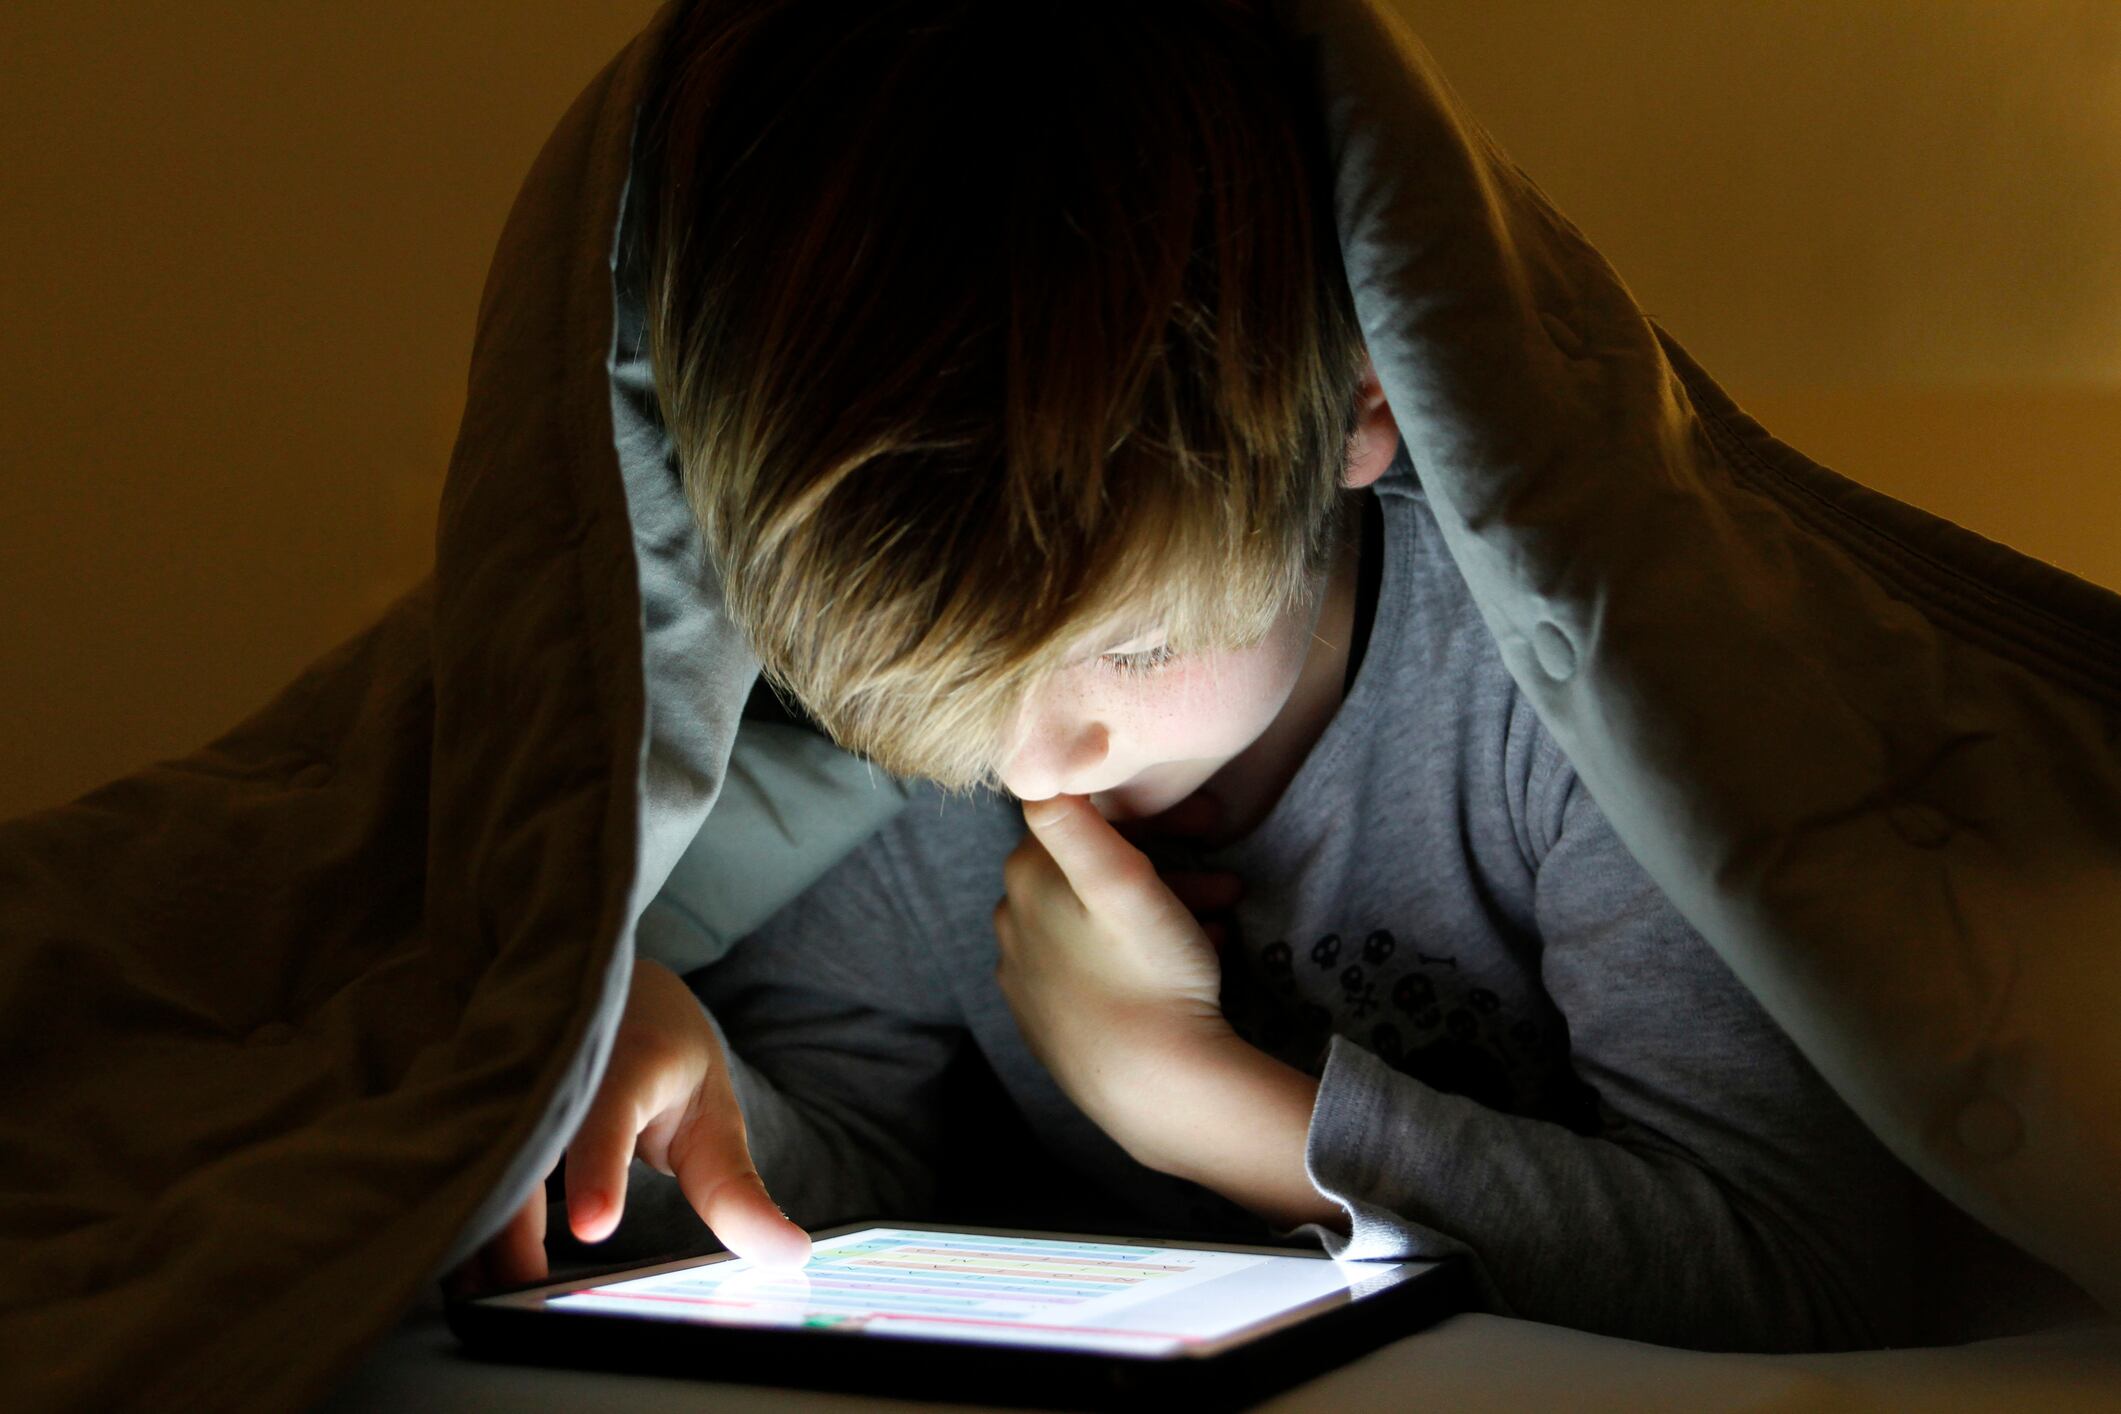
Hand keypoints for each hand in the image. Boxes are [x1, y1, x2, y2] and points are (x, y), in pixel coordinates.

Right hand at [450, 958, 809, 1290]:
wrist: (603, 969)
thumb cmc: (660, 1051)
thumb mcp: (709, 1114)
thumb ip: (735, 1190)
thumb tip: (789, 1256)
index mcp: (627, 1055)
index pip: (610, 1114)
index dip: (600, 1169)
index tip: (596, 1225)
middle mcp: (556, 1052)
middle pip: (524, 1146)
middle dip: (514, 1225)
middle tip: (524, 1286)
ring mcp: (499, 1059)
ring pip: (469, 1144)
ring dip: (469, 1219)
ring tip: (480, 1280)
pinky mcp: (457, 1077)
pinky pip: (439, 1142)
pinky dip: (443, 1197)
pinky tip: (450, 1244)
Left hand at [992, 794, 1234, 1158]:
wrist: (1152, 1088)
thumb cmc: (1148, 976)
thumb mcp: (1122, 882)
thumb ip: (1074, 819)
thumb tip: (1035, 764)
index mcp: (1026, 880)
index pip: (1083, 819)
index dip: (1150, 814)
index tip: (1207, 823)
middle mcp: (1014, 923)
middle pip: (1096, 872)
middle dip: (1170, 868)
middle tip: (1229, 885)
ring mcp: (1031, 976)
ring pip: (1103, 919)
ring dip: (1169, 908)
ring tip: (1223, 923)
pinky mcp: (1053, 1017)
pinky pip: (1100, 963)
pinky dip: (1146, 950)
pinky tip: (1195, 959)